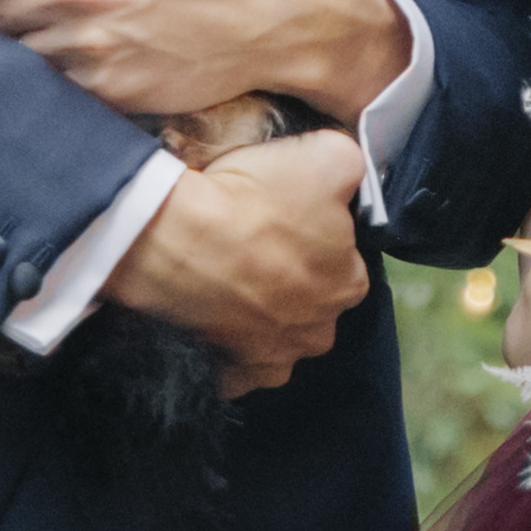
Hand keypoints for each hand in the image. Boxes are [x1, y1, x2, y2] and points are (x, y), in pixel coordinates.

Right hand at [98, 129, 371, 397]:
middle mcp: (320, 331)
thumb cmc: (257, 200)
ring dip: (262, 318)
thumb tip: (349, 178)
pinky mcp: (233, 374)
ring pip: (277, 338)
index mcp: (350, 283)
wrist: (179, 241)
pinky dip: (229, 355)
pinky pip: (238, 372)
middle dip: (292, 281)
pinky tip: (215, 327)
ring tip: (229, 284)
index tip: (285, 219)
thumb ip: (351, 168)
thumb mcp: (329, 156)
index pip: (343, 259)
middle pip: (312, 302)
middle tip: (254, 248)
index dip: (316, 237)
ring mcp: (275, 359)